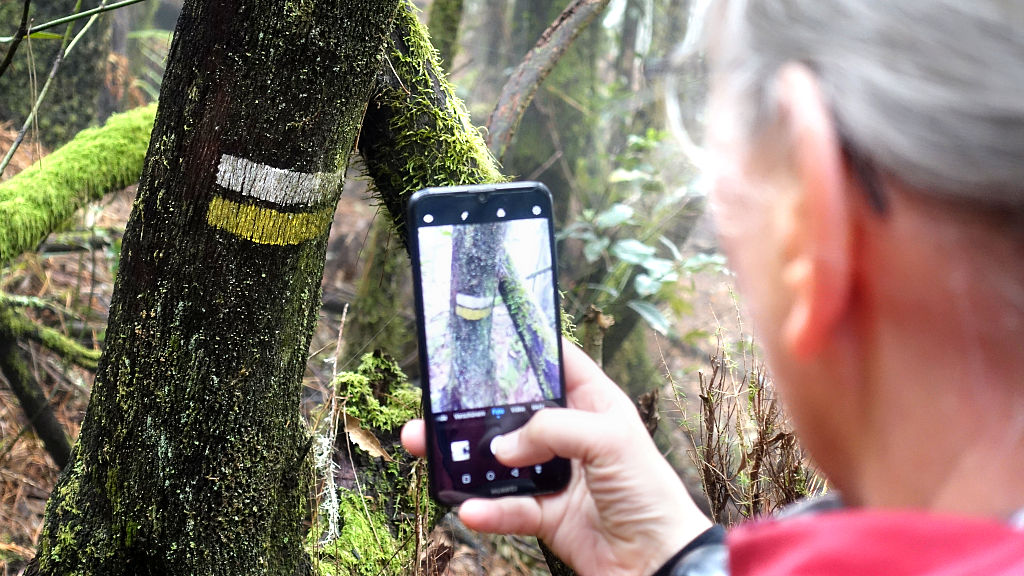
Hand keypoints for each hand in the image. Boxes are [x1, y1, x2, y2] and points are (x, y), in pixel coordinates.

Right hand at [401, 339, 711, 575]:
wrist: (659, 561)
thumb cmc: (650, 492)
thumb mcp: (609, 440)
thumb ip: (551, 430)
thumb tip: (502, 445)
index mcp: (594, 403)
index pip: (556, 363)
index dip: (526, 348)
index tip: (487, 338)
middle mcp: (571, 435)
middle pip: (515, 412)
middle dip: (475, 408)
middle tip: (437, 402)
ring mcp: (556, 475)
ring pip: (501, 461)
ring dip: (466, 460)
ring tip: (427, 449)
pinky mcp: (547, 515)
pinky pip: (508, 508)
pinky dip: (488, 510)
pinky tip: (470, 508)